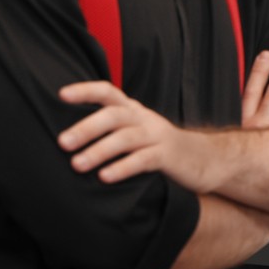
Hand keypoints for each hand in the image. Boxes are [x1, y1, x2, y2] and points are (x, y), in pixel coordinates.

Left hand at [57, 81, 218, 190]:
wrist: (207, 160)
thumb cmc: (160, 148)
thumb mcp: (137, 132)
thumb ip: (112, 130)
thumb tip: (68, 138)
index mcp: (134, 111)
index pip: (109, 92)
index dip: (86, 91)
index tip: (61, 95)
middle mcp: (145, 119)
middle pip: (115, 115)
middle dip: (87, 127)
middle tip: (62, 143)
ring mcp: (158, 137)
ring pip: (127, 138)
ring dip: (100, 150)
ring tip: (77, 164)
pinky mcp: (169, 157)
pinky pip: (144, 160)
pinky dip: (123, 167)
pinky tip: (105, 177)